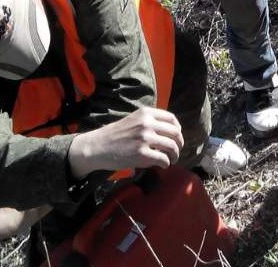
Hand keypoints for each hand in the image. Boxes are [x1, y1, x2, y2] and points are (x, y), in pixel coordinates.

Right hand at [68, 107, 183, 179]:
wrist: (98, 146)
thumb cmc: (116, 134)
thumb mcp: (134, 119)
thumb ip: (150, 122)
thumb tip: (170, 132)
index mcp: (146, 113)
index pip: (171, 118)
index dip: (178, 129)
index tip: (177, 137)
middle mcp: (147, 123)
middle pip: (174, 132)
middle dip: (179, 143)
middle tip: (176, 151)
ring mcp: (144, 138)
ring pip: (171, 146)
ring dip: (175, 155)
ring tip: (171, 159)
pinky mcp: (141, 154)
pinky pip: (163, 159)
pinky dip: (166, 163)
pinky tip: (163, 165)